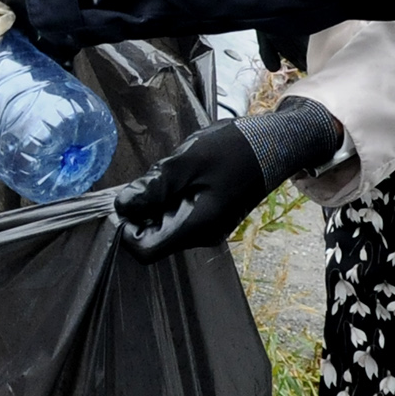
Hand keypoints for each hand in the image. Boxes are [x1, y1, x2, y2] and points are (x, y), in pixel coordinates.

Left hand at [113, 121, 266, 260]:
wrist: (272, 144)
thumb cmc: (232, 149)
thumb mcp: (185, 162)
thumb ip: (153, 187)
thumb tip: (122, 206)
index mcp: (197, 226)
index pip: (146, 252)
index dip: (127, 230)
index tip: (126, 202)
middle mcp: (203, 236)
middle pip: (154, 238)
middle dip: (143, 211)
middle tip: (152, 178)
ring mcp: (209, 229)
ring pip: (166, 226)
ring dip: (158, 202)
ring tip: (173, 173)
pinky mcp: (212, 219)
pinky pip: (180, 217)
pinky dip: (172, 199)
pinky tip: (183, 176)